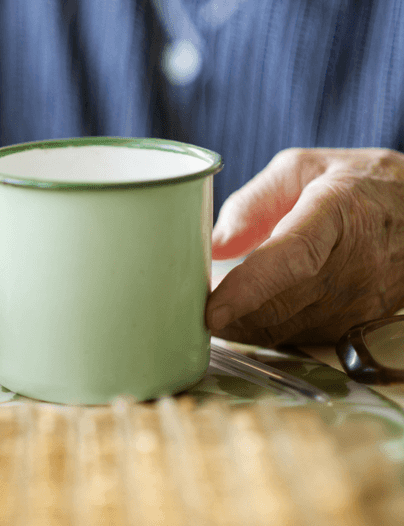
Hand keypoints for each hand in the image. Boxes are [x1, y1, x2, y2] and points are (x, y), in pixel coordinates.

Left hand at [207, 148, 403, 345]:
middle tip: (185, 312)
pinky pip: (301, 335)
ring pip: (288, 329)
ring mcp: (360, 297)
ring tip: (211, 312)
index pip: (291, 258)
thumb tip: (214, 245)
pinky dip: (266, 331)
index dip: (249, 288)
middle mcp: (354, 262)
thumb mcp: (300, 168)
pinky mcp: (358, 320)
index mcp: (336, 212)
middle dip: (229, 317)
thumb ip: (251, 203)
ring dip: (243, 327)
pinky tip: (245, 316)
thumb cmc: (354, 182)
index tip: (211, 310)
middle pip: (282, 304)